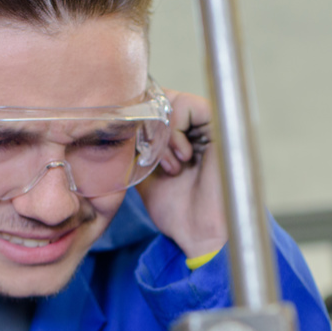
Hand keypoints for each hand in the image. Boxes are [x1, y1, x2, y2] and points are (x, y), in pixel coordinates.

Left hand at [136, 90, 225, 259]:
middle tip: (150, 157)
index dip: (137, 121)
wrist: (199, 233)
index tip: (138, 153)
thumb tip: (112, 123)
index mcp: (179, 134)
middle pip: (159, 97)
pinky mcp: (219, 126)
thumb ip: (134, 146)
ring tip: (169, 164)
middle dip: (147, 126)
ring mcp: (207, 125)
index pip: (151, 104)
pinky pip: (189, 105)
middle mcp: (194, 126)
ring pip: (172, 99)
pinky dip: (177, 130)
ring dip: (162, 133)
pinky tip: (182, 157)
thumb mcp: (143, 171)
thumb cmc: (175, 210)